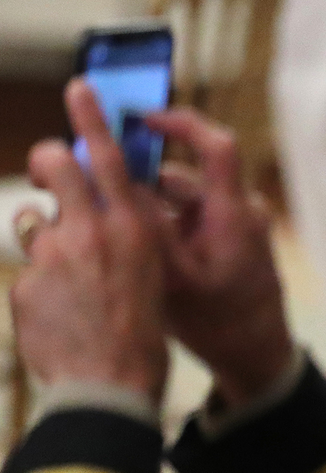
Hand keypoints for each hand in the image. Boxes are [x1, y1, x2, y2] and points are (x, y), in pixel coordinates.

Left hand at [8, 81, 168, 402]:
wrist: (110, 385)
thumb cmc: (142, 332)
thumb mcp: (152, 272)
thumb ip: (124, 236)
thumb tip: (99, 212)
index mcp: (132, 227)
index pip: (107, 156)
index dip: (91, 117)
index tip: (79, 87)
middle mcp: (91, 231)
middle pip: (55, 166)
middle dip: (46, 161)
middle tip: (48, 168)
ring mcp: (53, 256)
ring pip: (33, 222)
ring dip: (43, 235)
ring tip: (64, 272)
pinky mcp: (26, 284)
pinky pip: (28, 270)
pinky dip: (40, 285)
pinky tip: (56, 312)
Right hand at [141, 106, 294, 409]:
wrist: (256, 353)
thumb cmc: (221, 323)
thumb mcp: (174, 279)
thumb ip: (148, 230)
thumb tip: (120, 186)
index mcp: (233, 214)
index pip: (217, 146)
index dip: (181, 123)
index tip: (142, 117)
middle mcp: (240, 210)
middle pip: (185, 173)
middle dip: (141, 175)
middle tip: (100, 183)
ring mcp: (238, 223)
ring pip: (184, 196)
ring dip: (150, 202)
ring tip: (114, 221)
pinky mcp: (231, 236)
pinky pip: (194, 214)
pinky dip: (166, 219)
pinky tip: (138, 240)